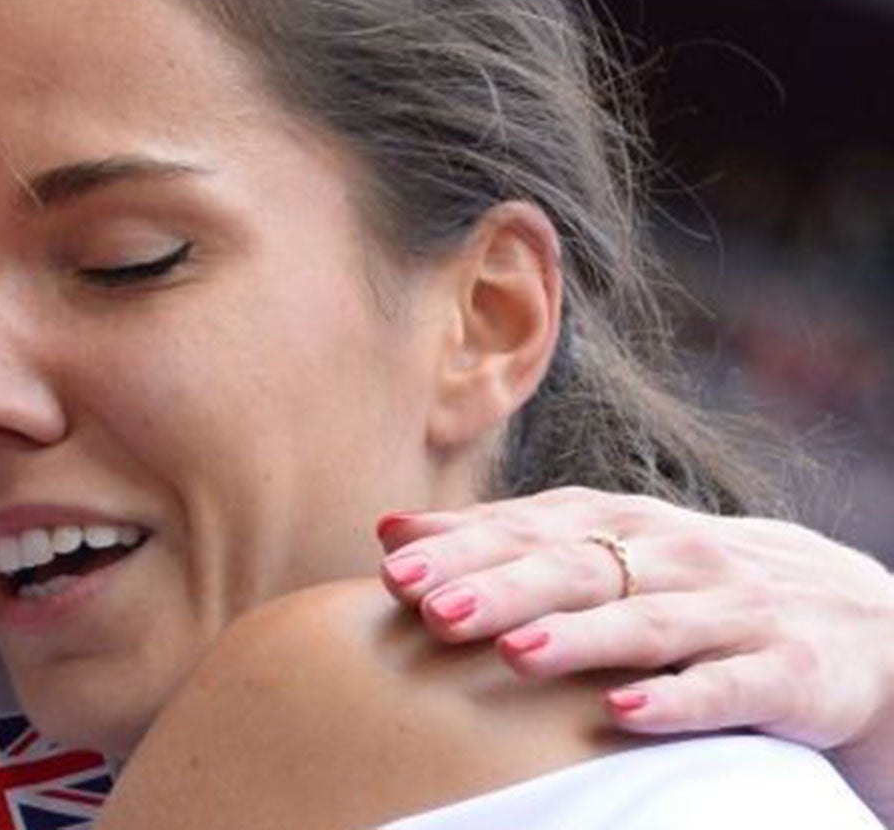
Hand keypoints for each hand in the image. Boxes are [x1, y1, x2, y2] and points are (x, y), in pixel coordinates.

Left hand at [375, 487, 893, 818]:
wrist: (867, 621)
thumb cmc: (699, 586)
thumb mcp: (612, 551)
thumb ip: (508, 541)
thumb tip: (390, 532)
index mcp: (625, 523)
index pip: (532, 524)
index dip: (463, 541)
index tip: (391, 561)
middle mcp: (675, 557)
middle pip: (576, 566)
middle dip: (498, 584)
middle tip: (427, 606)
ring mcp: (733, 612)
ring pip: (645, 622)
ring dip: (576, 637)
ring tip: (512, 652)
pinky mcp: (788, 672)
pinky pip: (727, 687)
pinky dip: (677, 699)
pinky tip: (623, 712)